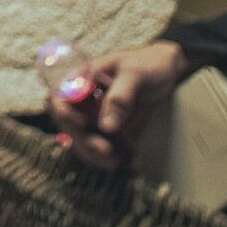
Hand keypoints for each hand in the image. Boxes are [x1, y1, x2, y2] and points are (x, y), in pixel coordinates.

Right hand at [55, 41, 189, 168]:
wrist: (166, 72)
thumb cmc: (147, 63)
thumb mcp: (135, 73)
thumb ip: (121, 96)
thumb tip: (106, 127)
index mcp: (83, 80)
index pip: (60, 97)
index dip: (63, 112)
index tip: (80, 124)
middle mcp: (85, 101)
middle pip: (71, 126)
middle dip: (84, 142)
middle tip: (106, 150)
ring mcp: (98, 118)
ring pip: (86, 143)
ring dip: (97, 156)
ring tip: (117, 162)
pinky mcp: (113, 132)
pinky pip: (109, 149)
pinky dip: (118, 158)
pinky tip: (133, 163)